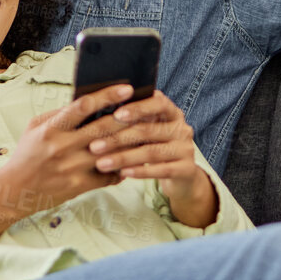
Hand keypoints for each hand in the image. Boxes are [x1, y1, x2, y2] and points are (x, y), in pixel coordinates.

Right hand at [0, 83, 133, 215]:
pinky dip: (123, 167)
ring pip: (110, 152)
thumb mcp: (35, 127)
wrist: (16, 190)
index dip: (107, 96)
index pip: (83, 107)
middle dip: (127, 114)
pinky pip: (109, 175)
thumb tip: (88, 101)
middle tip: (146, 104)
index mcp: (52, 128)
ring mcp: (72, 168)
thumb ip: (59, 114)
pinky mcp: (79, 185)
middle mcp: (63, 147)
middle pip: (102, 128)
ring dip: (131, 141)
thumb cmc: (28, 154)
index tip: (126, 88)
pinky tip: (134, 160)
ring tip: (147, 130)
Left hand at [88, 91, 202, 199]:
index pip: (158, 103)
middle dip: (118, 138)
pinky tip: (122, 173)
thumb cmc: (156, 147)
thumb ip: (133, 121)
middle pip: (148, 130)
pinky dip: (139, 172)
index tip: (115, 114)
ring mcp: (186, 149)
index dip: (137, 108)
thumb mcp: (148, 131)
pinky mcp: (186, 169)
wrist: (182, 176)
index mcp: (172, 113)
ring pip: (151, 152)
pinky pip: (160, 170)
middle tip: (93, 146)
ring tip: (101, 164)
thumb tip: (99, 112)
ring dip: (123, 157)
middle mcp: (182, 128)